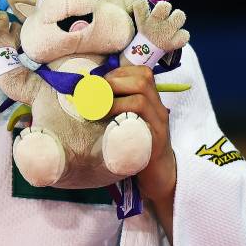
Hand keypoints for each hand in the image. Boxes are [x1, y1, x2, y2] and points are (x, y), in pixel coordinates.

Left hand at [104, 65, 175, 202]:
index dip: (116, 73)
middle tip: (94, 96)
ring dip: (114, 101)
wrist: (157, 173)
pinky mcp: (156, 141)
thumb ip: (115, 103)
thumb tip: (86, 91)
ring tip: (97, 110)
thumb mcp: (127, 118)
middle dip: (113, 82)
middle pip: (143, 79)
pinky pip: (142, 126)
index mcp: (152, 98)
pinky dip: (122, 119)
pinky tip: (107, 124)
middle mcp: (159, 107)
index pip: (141, 72)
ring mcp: (160, 123)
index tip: (98, 83)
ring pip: (141, 100)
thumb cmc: (135, 142)